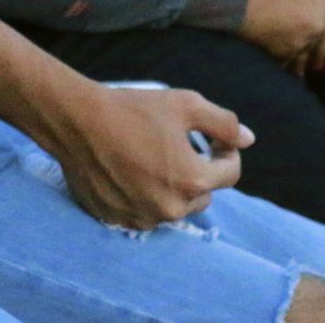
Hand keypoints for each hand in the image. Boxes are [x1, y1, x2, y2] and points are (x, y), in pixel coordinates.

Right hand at [39, 79, 249, 230]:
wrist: (76, 121)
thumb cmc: (132, 109)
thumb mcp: (185, 104)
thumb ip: (224, 123)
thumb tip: (248, 140)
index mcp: (193, 181)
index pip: (230, 174)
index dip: (226, 151)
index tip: (213, 139)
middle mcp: (171, 208)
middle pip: (203, 194)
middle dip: (198, 172)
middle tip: (177, 147)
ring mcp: (143, 218)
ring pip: (174, 207)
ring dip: (172, 188)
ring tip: (152, 158)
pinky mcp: (118, 219)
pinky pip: (144, 212)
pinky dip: (144, 196)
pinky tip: (130, 170)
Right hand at [241, 0, 324, 73]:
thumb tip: (296, 4)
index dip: (319, 32)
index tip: (316, 40)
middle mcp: (319, 23)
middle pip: (320, 46)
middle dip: (315, 57)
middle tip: (312, 65)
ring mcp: (303, 41)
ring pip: (302, 61)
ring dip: (296, 66)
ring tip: (292, 72)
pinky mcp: (283, 54)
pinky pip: (284, 64)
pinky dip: (280, 66)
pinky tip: (273, 66)